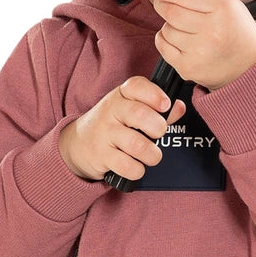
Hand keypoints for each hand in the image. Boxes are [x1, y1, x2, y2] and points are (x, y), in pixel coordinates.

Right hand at [58, 77, 186, 181]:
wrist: (77, 144)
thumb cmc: (113, 124)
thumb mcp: (131, 109)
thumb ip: (157, 108)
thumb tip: (179, 107)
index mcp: (121, 95)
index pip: (136, 86)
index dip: (154, 94)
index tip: (166, 105)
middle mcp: (111, 111)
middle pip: (139, 114)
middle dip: (158, 127)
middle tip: (159, 133)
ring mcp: (105, 133)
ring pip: (137, 144)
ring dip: (152, 154)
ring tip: (152, 155)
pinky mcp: (101, 156)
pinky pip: (127, 166)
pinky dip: (138, 170)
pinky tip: (137, 167)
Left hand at [146, 0, 255, 90]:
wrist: (248, 66)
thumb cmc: (236, 31)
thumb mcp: (229, 4)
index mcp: (223, 8)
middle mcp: (212, 30)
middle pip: (170, 11)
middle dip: (161, 5)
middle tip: (162, 4)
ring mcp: (199, 51)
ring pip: (166, 29)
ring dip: (169, 25)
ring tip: (186, 29)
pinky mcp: (188, 67)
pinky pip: (162, 46)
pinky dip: (165, 39)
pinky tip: (179, 40)